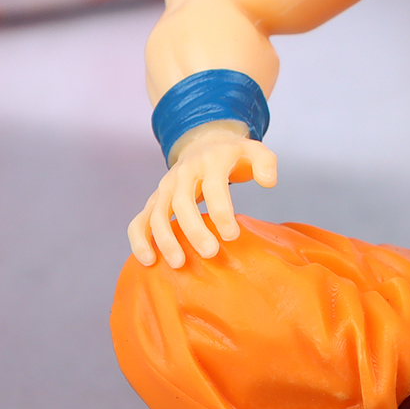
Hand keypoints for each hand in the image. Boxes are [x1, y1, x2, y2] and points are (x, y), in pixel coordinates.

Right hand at [127, 122, 277, 268]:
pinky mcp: (154, 200)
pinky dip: (140, 240)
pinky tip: (149, 260)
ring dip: (165, 239)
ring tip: (179, 264)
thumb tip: (269, 182)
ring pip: (158, 214)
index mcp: (209, 161)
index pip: (213, 187)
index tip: (233, 235)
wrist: (204, 144)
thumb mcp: (254, 150)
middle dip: (194, 230)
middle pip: (182, 202)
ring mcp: (165, 187)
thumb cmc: (232, 155)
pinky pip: (140, 220)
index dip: (221, 212)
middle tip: (210, 253)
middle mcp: (183, 173)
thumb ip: (266, 162)